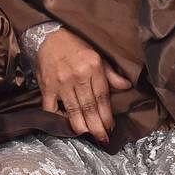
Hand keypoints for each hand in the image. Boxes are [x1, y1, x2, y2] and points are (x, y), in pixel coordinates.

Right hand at [36, 28, 132, 142]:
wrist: (48, 35)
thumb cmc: (74, 45)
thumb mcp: (97, 55)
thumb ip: (110, 74)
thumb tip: (127, 86)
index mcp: (93, 67)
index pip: (102, 97)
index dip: (107, 115)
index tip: (111, 127)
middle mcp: (77, 76)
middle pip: (89, 107)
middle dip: (97, 126)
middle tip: (103, 139)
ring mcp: (61, 82)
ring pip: (73, 110)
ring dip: (82, 127)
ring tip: (88, 136)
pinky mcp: (47, 86)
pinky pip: (52, 108)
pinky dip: (58, 118)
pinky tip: (66, 125)